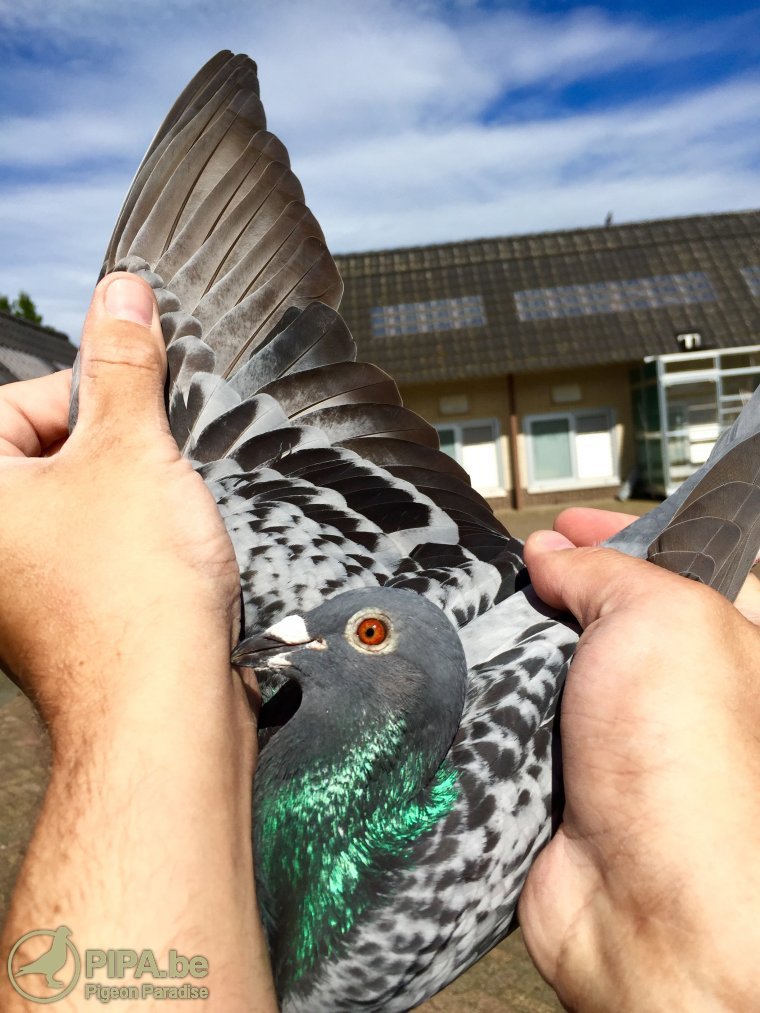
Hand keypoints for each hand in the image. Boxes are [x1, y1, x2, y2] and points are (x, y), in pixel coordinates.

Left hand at [0, 274, 275, 1010]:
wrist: (163, 711)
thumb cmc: (131, 597)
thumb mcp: (132, 448)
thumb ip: (124, 363)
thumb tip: (121, 294)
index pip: (25, 399)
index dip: (97, 399)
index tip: (143, 415)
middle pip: (57, 451)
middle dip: (121, 452)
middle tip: (155, 482)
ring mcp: (22, 584)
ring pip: (88, 503)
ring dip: (136, 500)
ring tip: (163, 532)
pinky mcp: (64, 616)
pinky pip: (102, 551)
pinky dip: (137, 546)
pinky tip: (167, 565)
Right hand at [519, 509, 759, 1011]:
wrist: (645, 902)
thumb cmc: (690, 766)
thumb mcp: (660, 618)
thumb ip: (607, 571)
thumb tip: (556, 555)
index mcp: (727, 642)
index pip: (678, 562)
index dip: (625, 532)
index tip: (573, 521)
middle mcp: (674, 689)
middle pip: (607, 612)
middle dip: (561, 584)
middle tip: (523, 564)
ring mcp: (617, 735)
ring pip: (555, 664)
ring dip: (520, 642)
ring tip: (490, 620)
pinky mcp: (565, 776)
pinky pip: (518, 718)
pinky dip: (494, 697)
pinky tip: (475, 680)